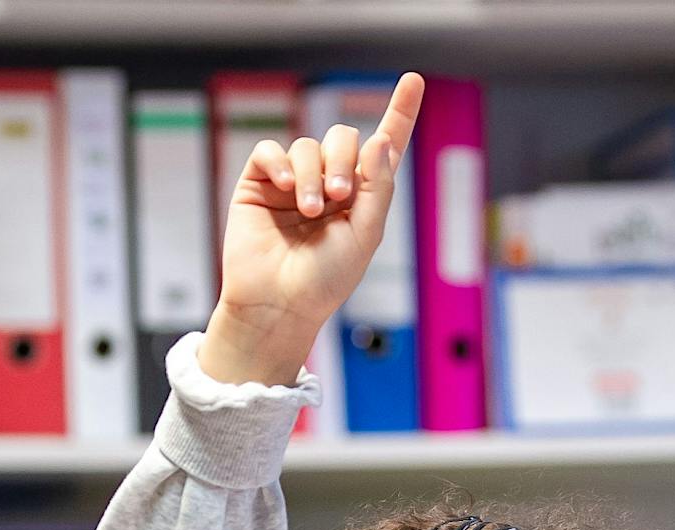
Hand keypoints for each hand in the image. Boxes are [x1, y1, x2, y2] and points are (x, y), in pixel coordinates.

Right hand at [200, 72, 423, 386]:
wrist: (279, 304)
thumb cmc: (324, 281)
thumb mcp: (365, 236)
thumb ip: (378, 188)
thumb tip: (379, 140)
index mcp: (361, 198)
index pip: (383, 148)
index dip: (399, 114)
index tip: (414, 80)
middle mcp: (329, 184)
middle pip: (343, 138)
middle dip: (344, 160)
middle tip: (338, 197)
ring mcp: (294, 182)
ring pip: (307, 145)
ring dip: (312, 174)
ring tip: (309, 211)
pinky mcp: (259, 183)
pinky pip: (270, 150)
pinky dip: (280, 163)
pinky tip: (286, 188)